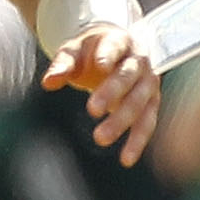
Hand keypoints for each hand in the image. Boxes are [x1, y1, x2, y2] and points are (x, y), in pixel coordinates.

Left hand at [41, 21, 162, 164]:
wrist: (117, 49)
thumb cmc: (91, 51)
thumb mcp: (73, 51)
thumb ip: (62, 65)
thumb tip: (48, 82)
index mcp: (119, 40)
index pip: (114, 46)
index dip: (108, 56)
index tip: (101, 67)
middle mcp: (139, 60)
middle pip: (128, 76)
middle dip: (112, 93)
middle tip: (91, 110)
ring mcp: (149, 81)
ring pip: (140, 102)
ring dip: (122, 121)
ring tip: (100, 139)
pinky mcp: (152, 101)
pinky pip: (147, 122)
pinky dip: (138, 140)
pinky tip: (126, 159)